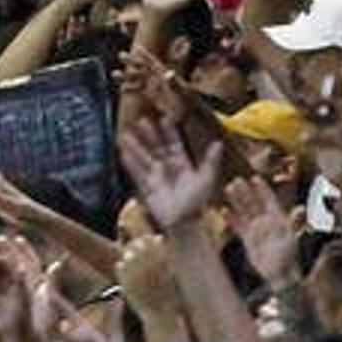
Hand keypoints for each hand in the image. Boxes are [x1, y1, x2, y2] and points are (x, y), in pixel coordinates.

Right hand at [116, 106, 219, 229]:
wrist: (185, 223)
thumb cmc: (198, 202)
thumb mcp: (206, 178)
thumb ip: (210, 160)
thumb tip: (218, 143)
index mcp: (183, 165)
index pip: (175, 144)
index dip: (169, 132)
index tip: (164, 118)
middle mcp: (168, 169)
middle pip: (156, 148)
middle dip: (149, 135)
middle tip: (141, 121)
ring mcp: (157, 178)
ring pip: (144, 158)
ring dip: (135, 147)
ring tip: (125, 135)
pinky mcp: (148, 188)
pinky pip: (137, 174)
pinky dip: (130, 164)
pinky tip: (123, 153)